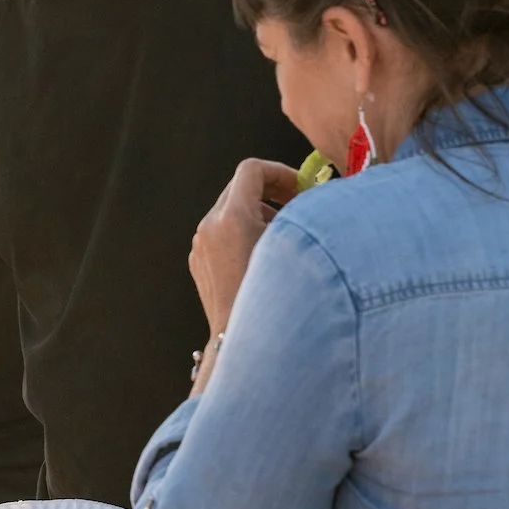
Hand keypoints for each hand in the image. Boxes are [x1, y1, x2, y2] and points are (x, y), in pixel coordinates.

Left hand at [190, 158, 297, 334]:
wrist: (239, 339)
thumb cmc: (274, 295)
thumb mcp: (292, 246)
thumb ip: (300, 215)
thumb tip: (311, 197)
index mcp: (230, 217)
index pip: (251, 170)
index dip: (281, 173)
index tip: (301, 189)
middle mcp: (209, 225)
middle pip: (240, 187)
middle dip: (272, 192)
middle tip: (299, 207)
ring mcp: (199, 243)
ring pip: (230, 210)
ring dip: (260, 213)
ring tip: (285, 236)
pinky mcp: (197, 261)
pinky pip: (221, 233)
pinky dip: (243, 232)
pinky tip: (264, 257)